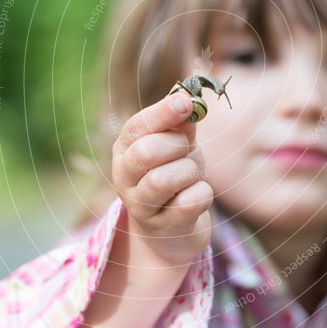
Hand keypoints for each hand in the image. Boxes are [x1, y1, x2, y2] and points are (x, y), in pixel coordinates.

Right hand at [111, 93, 213, 266]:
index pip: (136, 126)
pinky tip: (196, 196)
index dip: (162, 112)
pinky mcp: (162, 228)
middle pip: (146, 152)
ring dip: (190, 172)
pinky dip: (202, 194)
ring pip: (164, 180)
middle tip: (186, 152)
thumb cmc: (176, 177)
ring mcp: (140, 206)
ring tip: (191, 176)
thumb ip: (181, 123)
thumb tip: (189, 98)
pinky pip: (189, 203)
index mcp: (125, 149)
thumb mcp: (178, 146)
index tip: (186, 102)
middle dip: (177, 146)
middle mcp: (124, 178)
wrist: (174, 229)